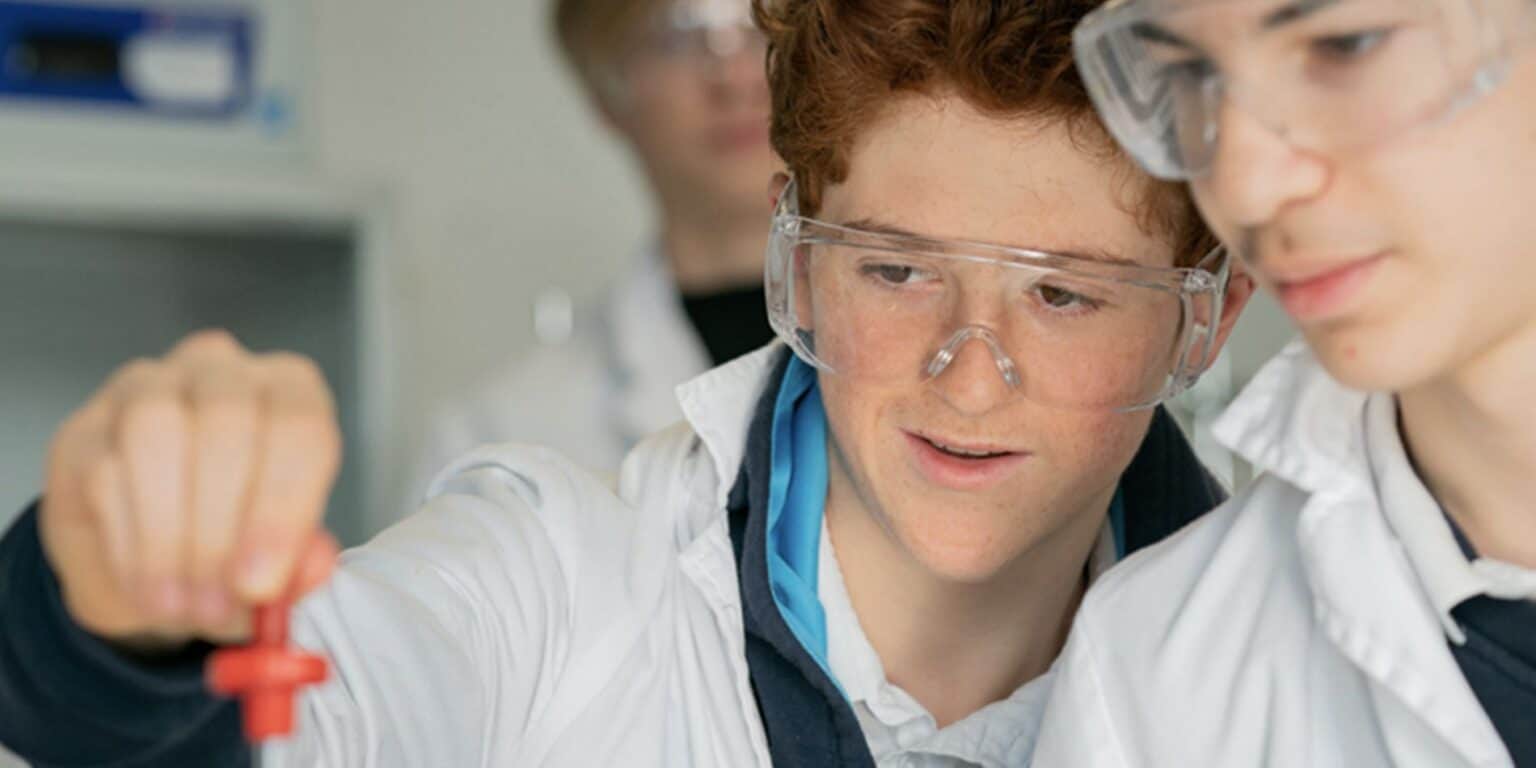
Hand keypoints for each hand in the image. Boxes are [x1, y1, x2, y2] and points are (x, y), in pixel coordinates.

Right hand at [39, 330, 341, 646]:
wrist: (157, 563)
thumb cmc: (238, 542)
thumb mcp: (281, 563)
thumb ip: (303, 564)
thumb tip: (311, 571)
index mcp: (290, 391)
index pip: (299, 425)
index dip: (282, 508)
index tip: (262, 583)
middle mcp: (222, 373)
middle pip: (226, 423)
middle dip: (220, 530)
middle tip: (217, 604)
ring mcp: (147, 388)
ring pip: (156, 435)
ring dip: (169, 537)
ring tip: (181, 605)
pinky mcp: (86, 427)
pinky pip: (103, 471)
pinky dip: (129, 545)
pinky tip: (147, 588)